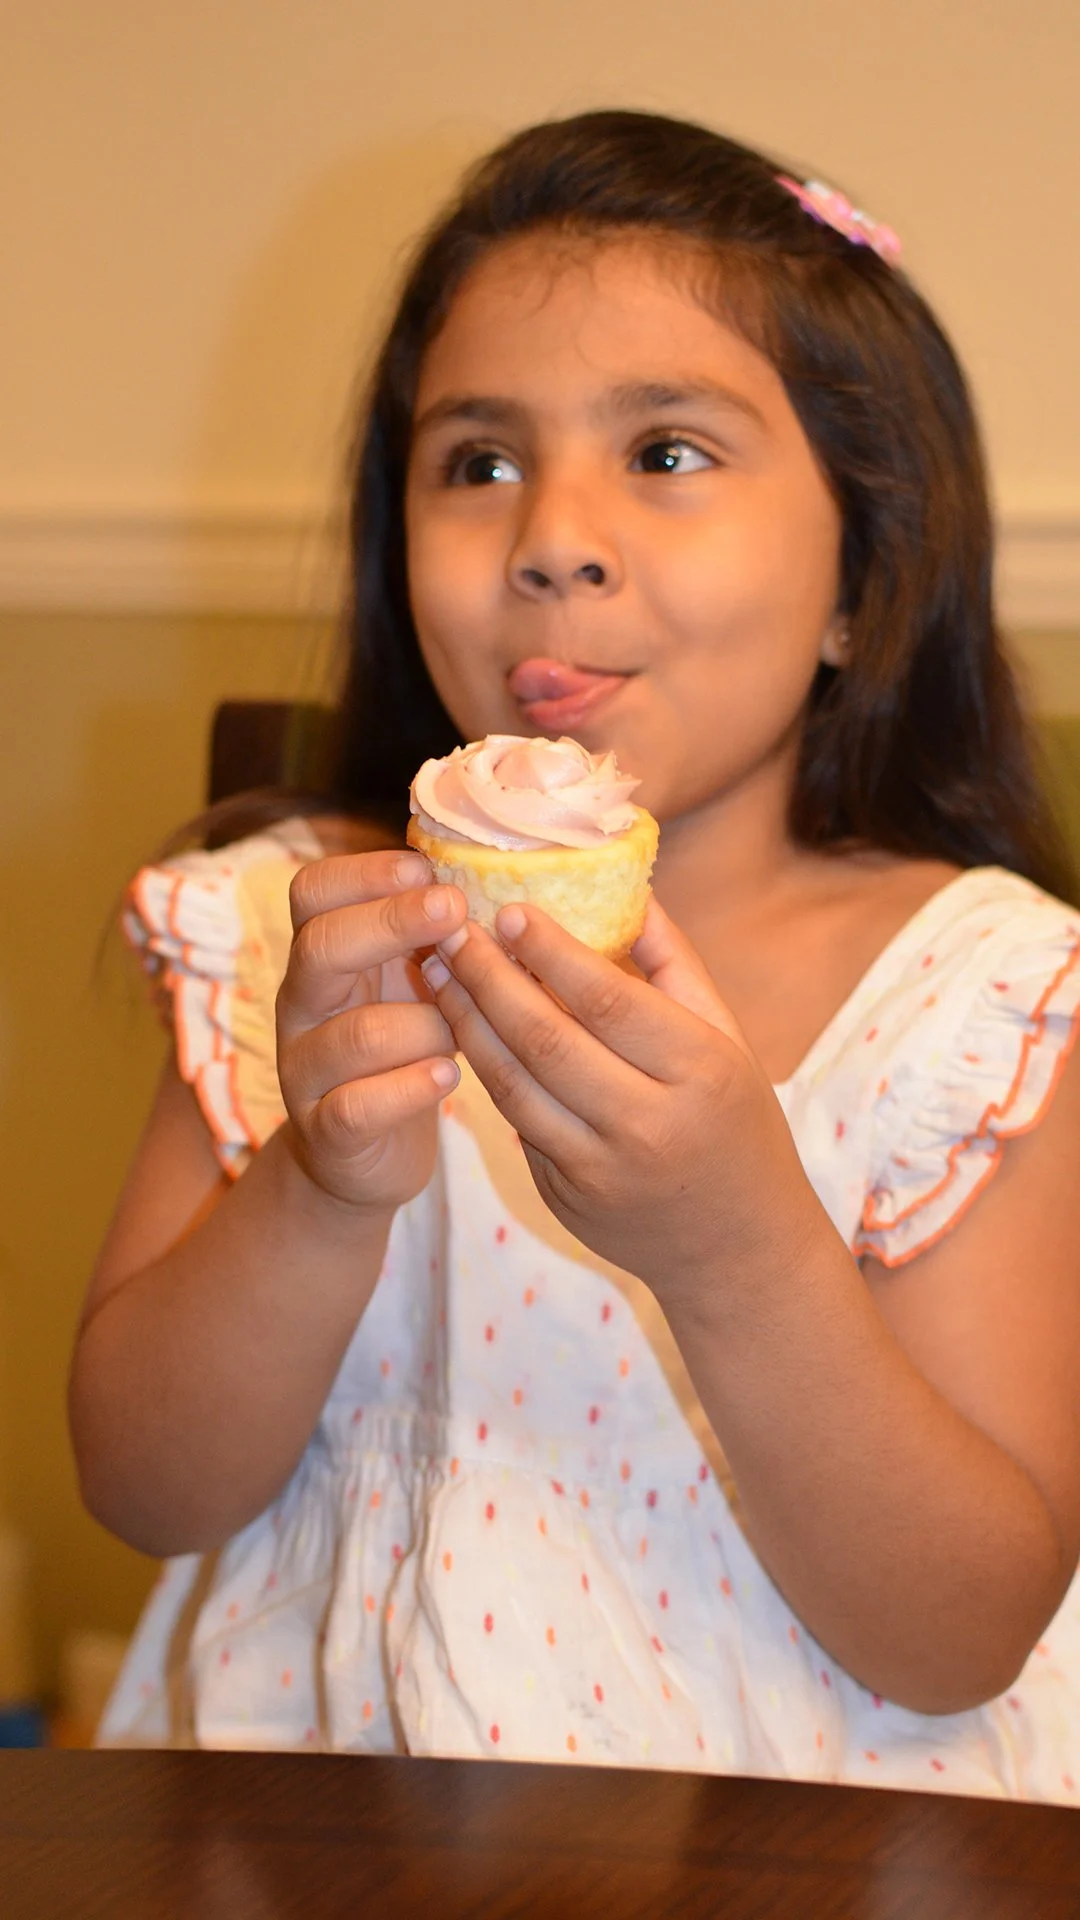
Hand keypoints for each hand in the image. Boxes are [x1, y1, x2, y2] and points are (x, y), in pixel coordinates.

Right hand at [277, 850, 466, 1211]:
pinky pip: (356, 1105)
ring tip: (463, 1029)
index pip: (312, 892)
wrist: (364, 1154)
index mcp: (323, 956)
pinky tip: (447, 1076)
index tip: (424, 870)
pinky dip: (409, 1089)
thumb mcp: (410, 982)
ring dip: (425, 1024)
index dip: (363, 872)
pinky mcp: (324, 1130)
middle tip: (454, 910)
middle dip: (391, 922)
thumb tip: (482, 877)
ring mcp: (305, 1070)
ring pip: (355, 1033)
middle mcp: (301, 1005)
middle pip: (321, 946)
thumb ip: (427, 937)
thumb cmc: (401, 1051)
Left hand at [421, 898, 808, 1302]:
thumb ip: (673, 963)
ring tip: (438, 972)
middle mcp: (649, 1124)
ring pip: (513, 1085)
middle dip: (488, 978)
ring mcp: (601, 1170)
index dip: (550, 951)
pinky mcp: (566, 1199)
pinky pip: (516, 1124)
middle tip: (450, 931)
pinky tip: (463, 1028)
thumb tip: (624, 886)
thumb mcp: (727, 1038)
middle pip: (546, 1039)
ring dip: (467, 1022)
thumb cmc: (737, 1123)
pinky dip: (485, 1072)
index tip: (508, 909)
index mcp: (700, 1071)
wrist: (740, 1247)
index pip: (609, 1000)